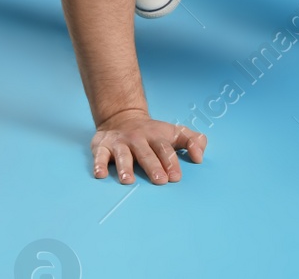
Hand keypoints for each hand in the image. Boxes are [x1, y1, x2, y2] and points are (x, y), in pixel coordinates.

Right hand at [90, 112, 206, 184]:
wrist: (122, 117)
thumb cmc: (153, 133)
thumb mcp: (174, 132)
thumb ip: (192, 141)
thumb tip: (199, 156)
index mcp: (156, 136)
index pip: (165, 148)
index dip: (171, 162)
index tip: (176, 177)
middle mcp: (138, 139)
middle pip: (146, 153)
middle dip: (153, 166)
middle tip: (160, 181)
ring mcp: (120, 142)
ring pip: (122, 154)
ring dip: (125, 167)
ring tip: (128, 181)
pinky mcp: (102, 146)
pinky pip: (99, 155)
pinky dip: (99, 164)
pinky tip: (100, 174)